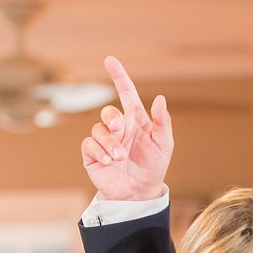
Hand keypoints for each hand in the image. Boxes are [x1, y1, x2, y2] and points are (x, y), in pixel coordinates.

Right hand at [81, 56, 172, 201]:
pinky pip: (88, 144)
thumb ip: (162, 122)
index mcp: (135, 120)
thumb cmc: (153, 166)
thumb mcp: (164, 144)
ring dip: (109, 143)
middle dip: (112, 118)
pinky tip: (109, 162)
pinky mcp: (92, 154)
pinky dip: (99, 152)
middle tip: (119, 129)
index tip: (110, 60)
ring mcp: (104, 140)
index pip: (126, 93)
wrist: (140, 192)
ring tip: (119, 157)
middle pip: (108, 111)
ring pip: (98, 129)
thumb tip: (160, 98)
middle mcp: (118, 127)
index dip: (119, 76)